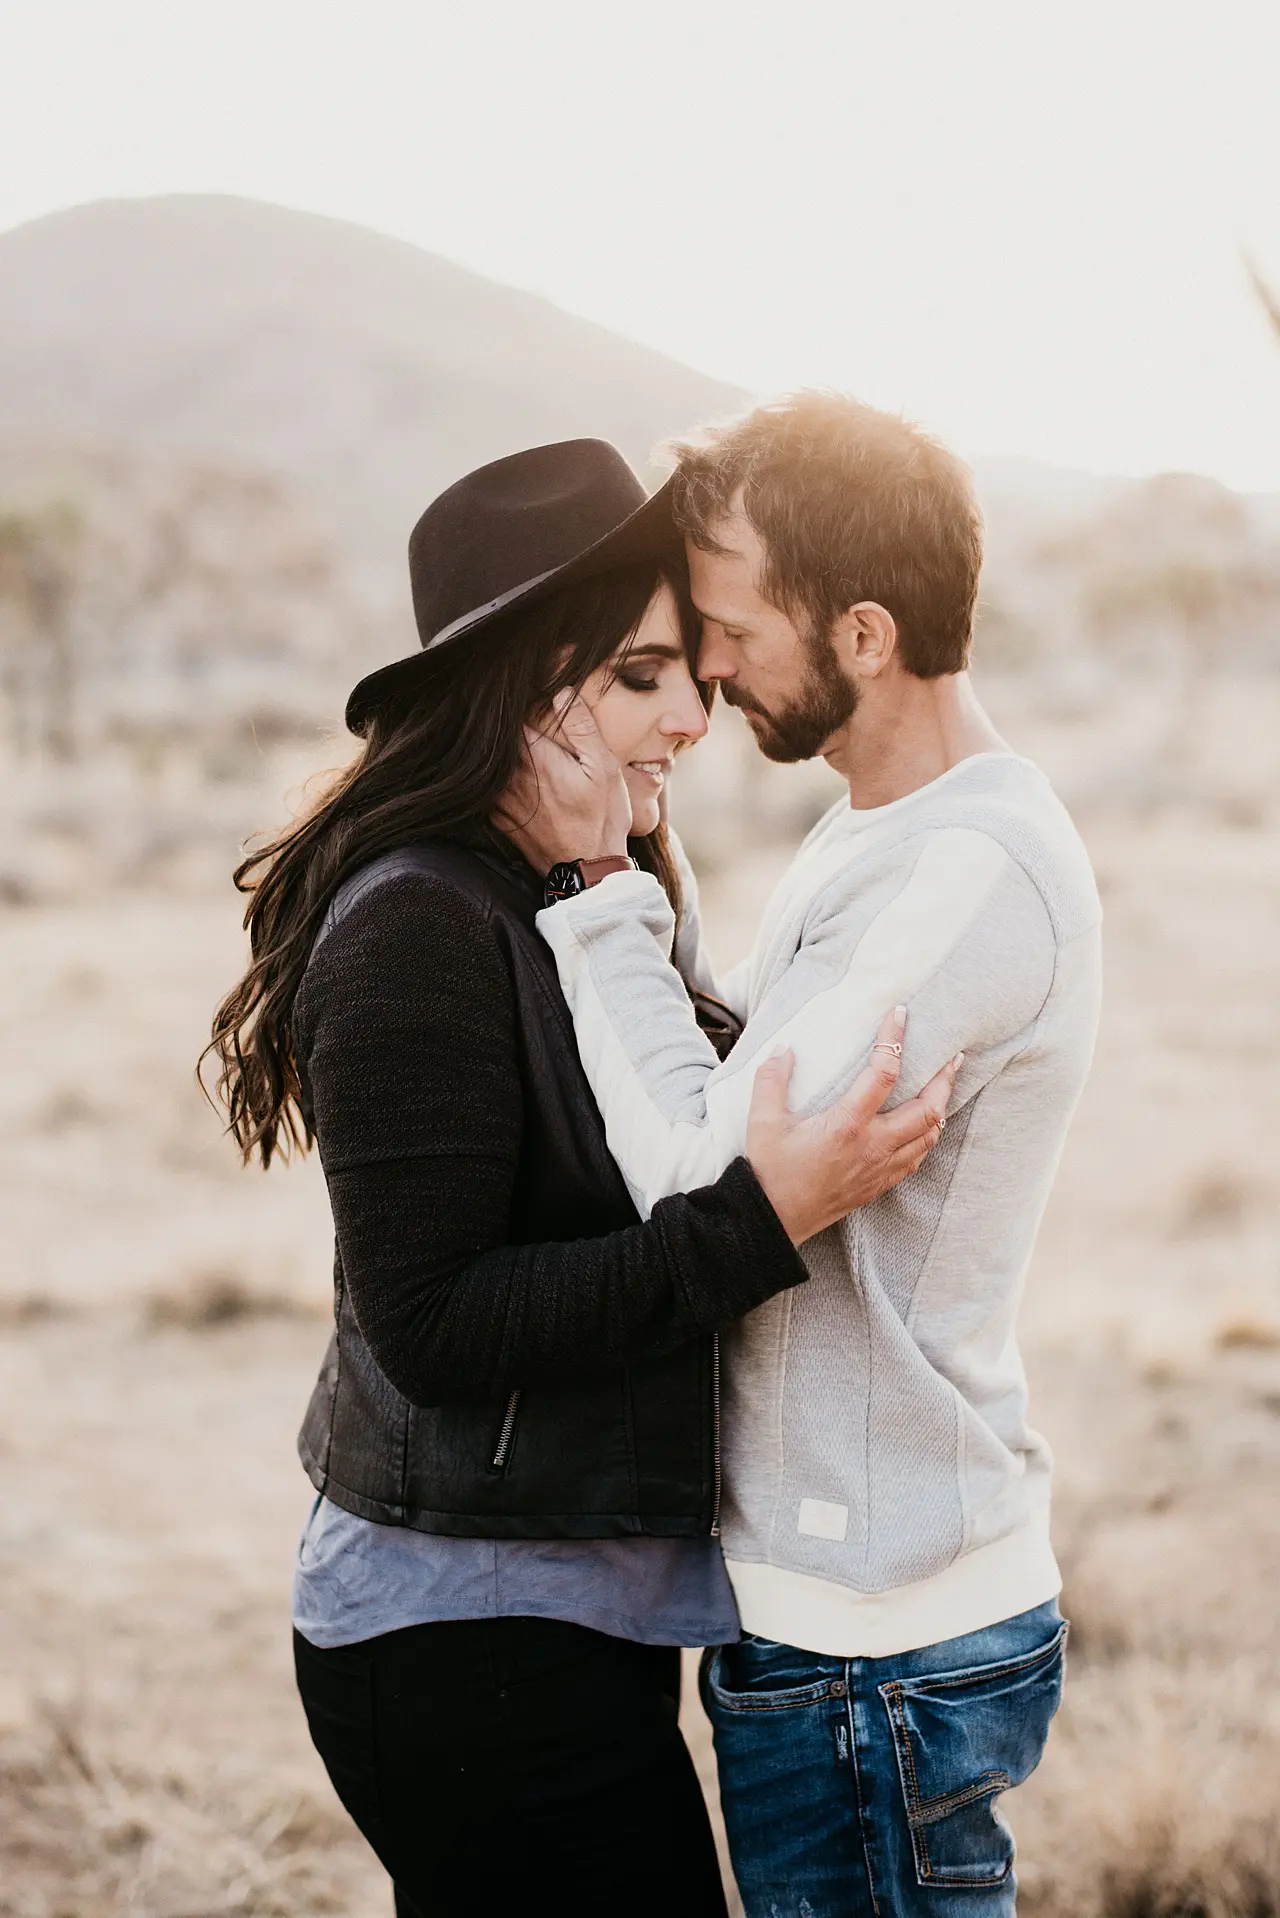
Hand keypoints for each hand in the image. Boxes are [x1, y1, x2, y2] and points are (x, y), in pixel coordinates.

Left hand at [493, 689, 632, 874]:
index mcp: (533, 756)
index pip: (512, 716)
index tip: (526, 698)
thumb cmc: (601, 818)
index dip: (518, 703)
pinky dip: (494, 783)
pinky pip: (488, 792)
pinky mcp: (498, 820)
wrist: (587, 871)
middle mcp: (509, 776)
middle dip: (505, 728)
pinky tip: (512, 781)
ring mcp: (500, 800)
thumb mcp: (604, 768)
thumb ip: (582, 727)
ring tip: (512, 747)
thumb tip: (562, 692)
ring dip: (498, 756)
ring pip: (490, 766)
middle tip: (517, 717)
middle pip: (496, 740)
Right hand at [746, 1005, 961, 1245]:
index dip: (894, 1039)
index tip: (900, 1014)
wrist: (772, 1220)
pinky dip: (928, 1136)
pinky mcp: (879, 1184)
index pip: (884, 1073)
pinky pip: (917, 1157)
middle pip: (928, 1107)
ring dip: (942, 1106)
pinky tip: (925, 1125)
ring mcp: (880, 1168)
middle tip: (952, 1055)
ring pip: (929, 1134)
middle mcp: (873, 1146)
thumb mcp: (763, 1121)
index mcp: (847, 1125)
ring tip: (945, 1085)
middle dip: (944, 1078)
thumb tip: (784, 1049)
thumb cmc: (768, 1170)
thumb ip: (772, 1080)